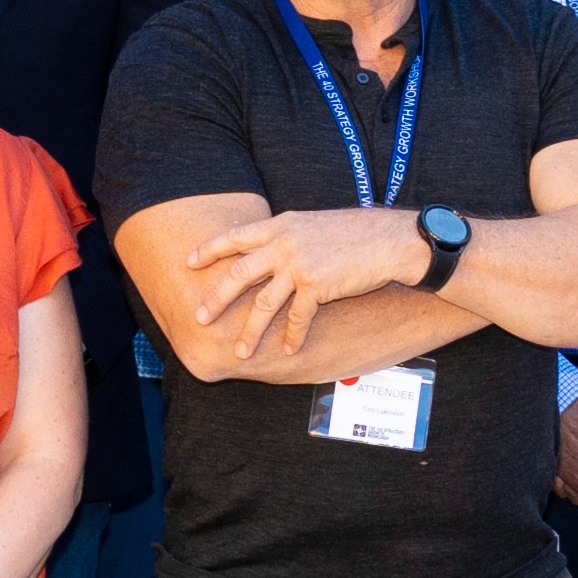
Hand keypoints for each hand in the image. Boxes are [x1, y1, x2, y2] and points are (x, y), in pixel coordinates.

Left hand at [173, 201, 429, 370]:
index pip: (235, 237)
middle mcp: (284, 244)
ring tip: (239, 352)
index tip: (188, 262)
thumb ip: (287, 236)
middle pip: (238, 274)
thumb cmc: (355, 233)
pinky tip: (287, 349)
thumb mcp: (312, 225)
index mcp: (281, 225)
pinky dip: (291, 336)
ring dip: (250, 331)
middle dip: (216, 299)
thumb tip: (267, 248)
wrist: (389, 240)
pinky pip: (297, 318)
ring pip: (263, 304)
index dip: (209, 249)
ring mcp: (299, 265)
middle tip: (199, 318)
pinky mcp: (317, 286)